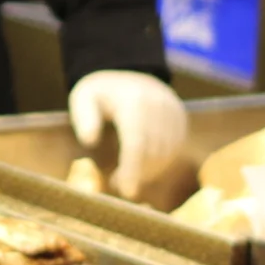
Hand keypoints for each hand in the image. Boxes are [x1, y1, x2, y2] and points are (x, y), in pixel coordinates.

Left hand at [67, 69, 188, 201]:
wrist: (130, 73)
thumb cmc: (101, 92)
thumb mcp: (83, 96)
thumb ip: (84, 117)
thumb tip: (89, 140)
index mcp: (134, 101)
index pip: (137, 143)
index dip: (132, 170)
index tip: (126, 191)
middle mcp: (159, 106)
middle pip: (153, 152)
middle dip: (137, 174)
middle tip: (116, 183)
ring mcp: (173, 113)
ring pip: (166, 154)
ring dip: (148, 172)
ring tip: (126, 175)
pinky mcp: (180, 120)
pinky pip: (173, 150)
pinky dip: (158, 164)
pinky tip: (142, 167)